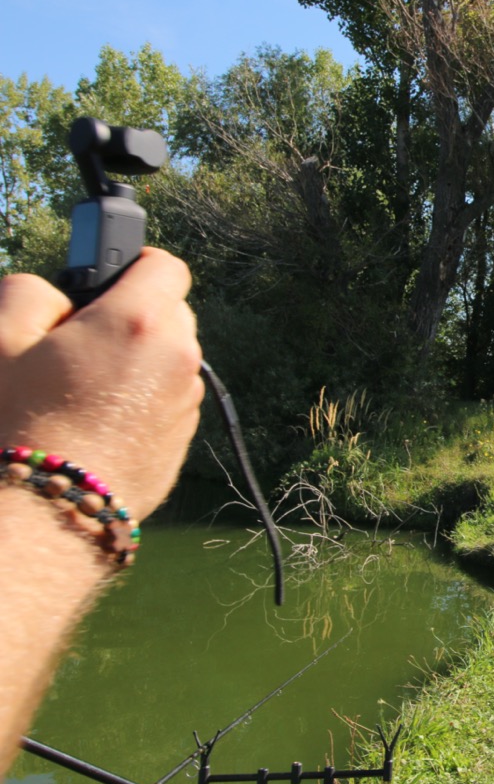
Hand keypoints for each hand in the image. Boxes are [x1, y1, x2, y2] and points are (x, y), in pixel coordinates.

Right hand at [0, 248, 202, 519]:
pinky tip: (93, 421)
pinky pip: (165, 400)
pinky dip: (139, 398)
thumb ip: (30, 292)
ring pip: (168, 358)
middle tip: (74, 340)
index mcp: (140, 321)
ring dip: (135, 360)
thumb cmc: (18, 426)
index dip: (132, 266)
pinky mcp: (181, 441)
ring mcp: (185, 403)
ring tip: (78, 388)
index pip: (163, 266)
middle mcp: (178, 358)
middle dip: (129, 316)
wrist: (48, 517)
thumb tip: (57, 294)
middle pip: (169, 313)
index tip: (102, 281)